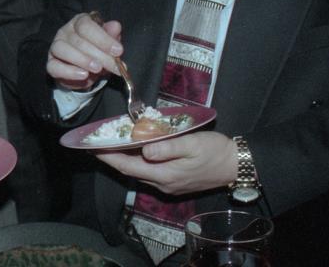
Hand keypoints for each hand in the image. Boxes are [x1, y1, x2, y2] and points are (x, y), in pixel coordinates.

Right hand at [47, 12, 123, 89]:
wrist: (86, 71)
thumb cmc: (97, 52)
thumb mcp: (108, 44)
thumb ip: (112, 35)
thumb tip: (115, 26)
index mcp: (79, 22)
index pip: (86, 26)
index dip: (103, 38)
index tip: (118, 51)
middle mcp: (65, 31)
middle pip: (78, 40)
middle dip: (99, 54)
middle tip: (114, 66)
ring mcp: (55, 47)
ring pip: (62, 49)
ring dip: (82, 60)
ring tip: (97, 69)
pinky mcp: (50, 63)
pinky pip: (54, 66)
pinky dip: (69, 72)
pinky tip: (84, 75)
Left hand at [95, 131, 237, 194]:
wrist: (237, 165)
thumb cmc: (215, 151)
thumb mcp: (192, 144)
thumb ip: (166, 147)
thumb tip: (144, 150)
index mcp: (164, 174)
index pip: (127, 166)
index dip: (107, 157)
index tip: (91, 146)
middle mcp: (162, 183)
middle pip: (129, 171)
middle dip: (111, 157)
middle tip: (97, 142)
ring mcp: (168, 185)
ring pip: (138, 172)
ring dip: (124, 159)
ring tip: (111, 144)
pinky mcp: (175, 182)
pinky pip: (149, 172)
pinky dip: (137, 161)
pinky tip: (135, 150)